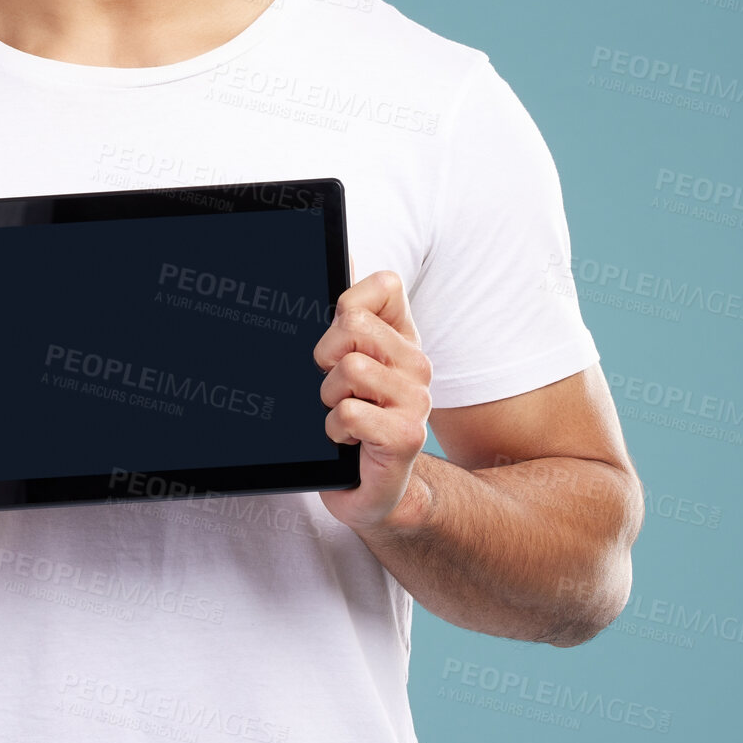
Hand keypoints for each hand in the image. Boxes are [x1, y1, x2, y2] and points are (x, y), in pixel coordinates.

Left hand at [313, 270, 432, 532]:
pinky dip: (334, 428)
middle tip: (334, 386)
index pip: (386, 284)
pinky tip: (347, 440)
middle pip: (353, 323)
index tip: (339, 338)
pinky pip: (348, 412)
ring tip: (341, 414)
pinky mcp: (406, 436)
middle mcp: (417, 363)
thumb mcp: (346, 359)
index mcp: (402, 338)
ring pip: (348, 367)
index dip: (347, 305)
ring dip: (328, 396)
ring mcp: (417, 400)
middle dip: (325, 356)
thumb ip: (347, 311)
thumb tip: (344, 254)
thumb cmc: (355, 420)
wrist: (373, 489)